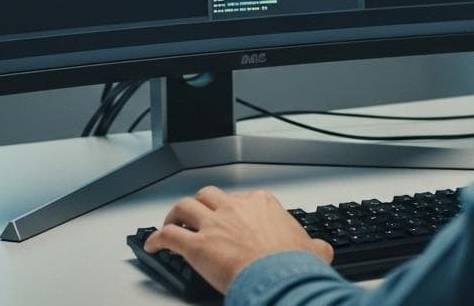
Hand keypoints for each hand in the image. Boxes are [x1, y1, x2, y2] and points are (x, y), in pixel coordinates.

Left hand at [144, 185, 334, 293]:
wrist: (280, 278)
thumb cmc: (292, 265)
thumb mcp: (314, 250)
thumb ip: (314, 246)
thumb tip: (321, 250)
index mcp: (261, 204)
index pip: (242, 198)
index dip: (233, 208)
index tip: (231, 218)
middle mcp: (235, 208)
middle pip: (208, 195)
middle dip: (200, 204)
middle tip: (196, 215)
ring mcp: (214, 225)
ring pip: (184, 208)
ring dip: (174, 214)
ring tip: (170, 222)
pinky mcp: (197, 246)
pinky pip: (168, 236)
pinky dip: (156, 238)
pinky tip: (152, 245)